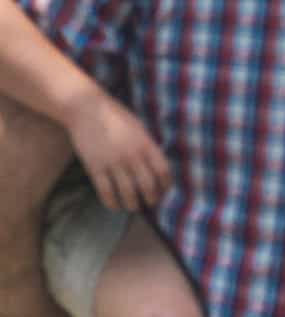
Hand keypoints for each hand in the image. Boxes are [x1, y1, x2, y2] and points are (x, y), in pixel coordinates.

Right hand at [63, 93, 169, 211]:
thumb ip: (148, 146)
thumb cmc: (115, 116)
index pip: (163, 171)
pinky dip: (111, 202)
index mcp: (146, 145)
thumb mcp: (139, 128)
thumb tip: (156, 165)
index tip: (164, 191)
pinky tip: (114, 206)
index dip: (166, 185)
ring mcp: (113, 162)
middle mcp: (132, 156)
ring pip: (127, 192)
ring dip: (132, 204)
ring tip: (133, 207)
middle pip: (148, 185)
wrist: (87, 109)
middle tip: (150, 203)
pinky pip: (106, 191)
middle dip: (151, 198)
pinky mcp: (95, 167)